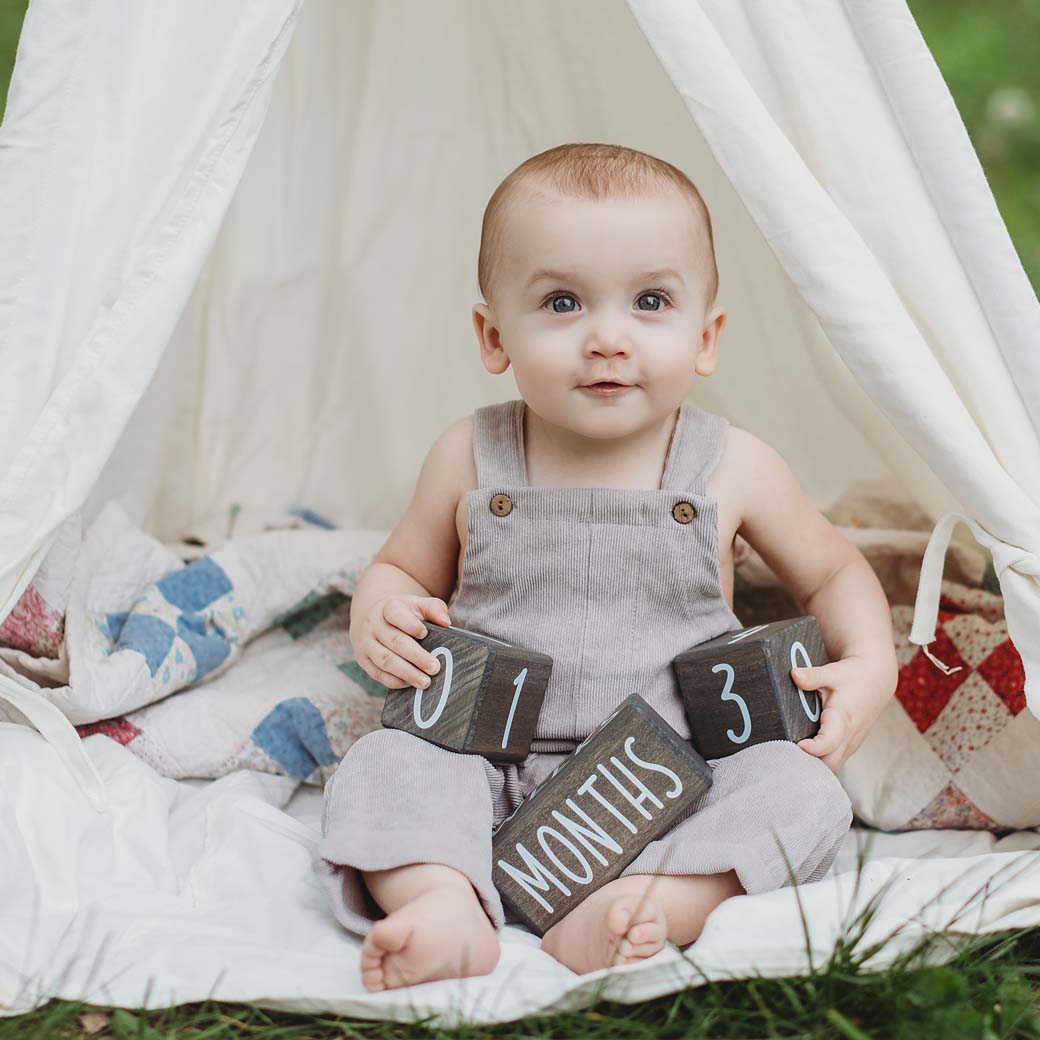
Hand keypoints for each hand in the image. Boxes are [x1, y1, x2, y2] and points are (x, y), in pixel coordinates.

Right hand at [352, 595, 451, 690]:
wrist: (374, 619)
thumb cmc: (403, 613)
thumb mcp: (418, 605)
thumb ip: (434, 609)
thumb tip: (445, 622)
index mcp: (388, 607)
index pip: (396, 614)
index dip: (411, 625)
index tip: (425, 633)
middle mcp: (373, 624)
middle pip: (394, 641)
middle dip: (416, 656)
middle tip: (434, 667)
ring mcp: (366, 643)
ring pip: (385, 660)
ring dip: (407, 673)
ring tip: (425, 681)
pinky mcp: (363, 660)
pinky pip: (378, 674)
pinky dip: (395, 681)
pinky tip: (410, 683)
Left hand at [791, 655, 896, 771]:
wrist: (876, 679)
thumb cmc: (853, 676)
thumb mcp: (833, 672)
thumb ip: (813, 676)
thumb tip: (794, 675)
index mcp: (844, 718)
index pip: (830, 742)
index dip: (813, 748)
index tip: (798, 744)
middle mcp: (850, 735)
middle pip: (829, 763)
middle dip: (808, 762)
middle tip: (786, 751)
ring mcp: (852, 743)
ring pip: (833, 765)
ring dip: (814, 764)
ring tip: (792, 753)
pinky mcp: (850, 745)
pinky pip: (835, 760)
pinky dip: (821, 760)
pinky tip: (804, 752)